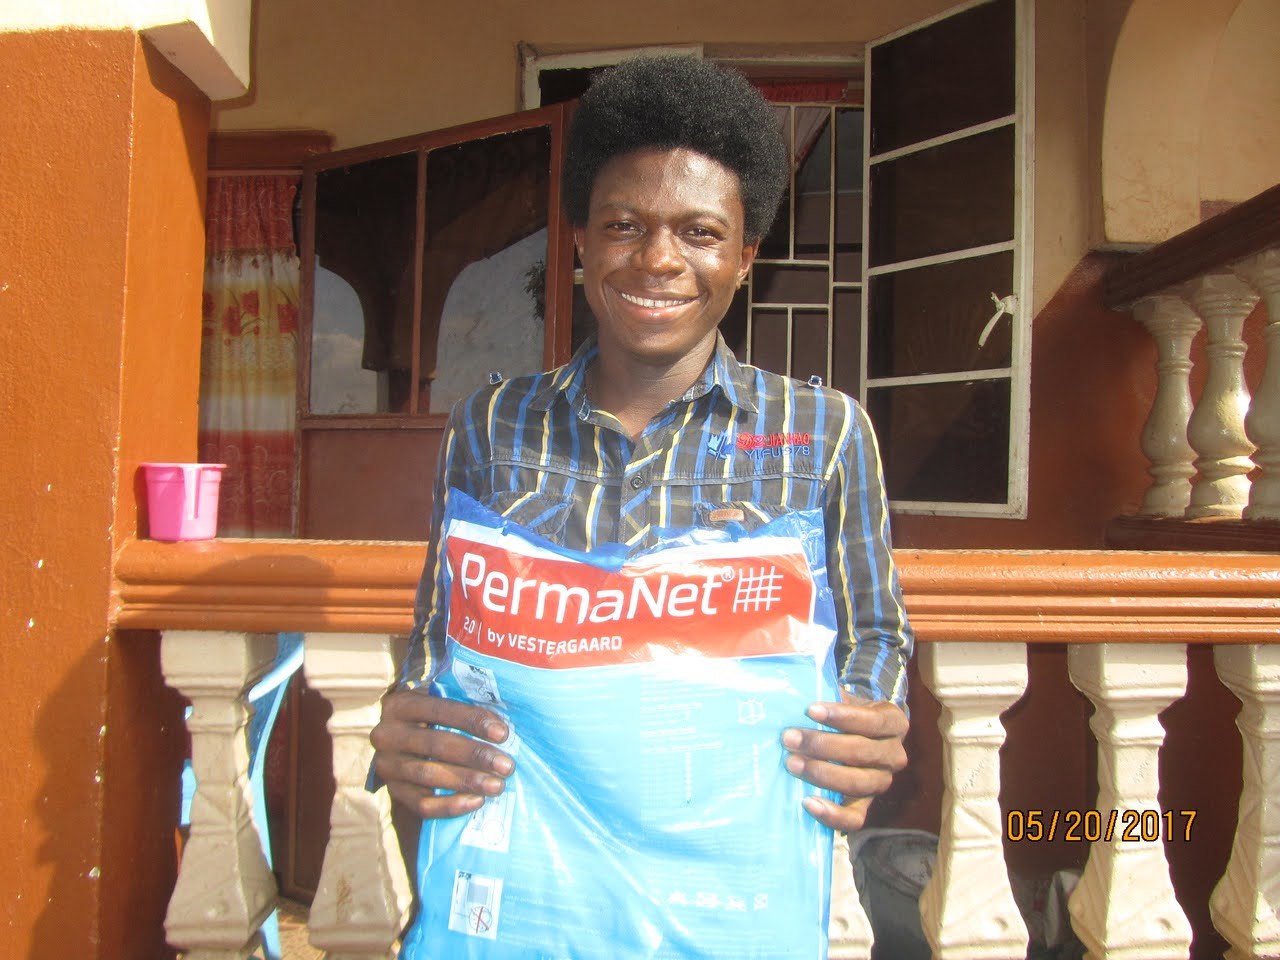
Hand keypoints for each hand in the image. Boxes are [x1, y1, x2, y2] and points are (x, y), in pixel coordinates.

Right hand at [370, 688, 513, 819]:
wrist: (402, 743)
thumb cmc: (433, 717)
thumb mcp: (439, 701)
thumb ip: (463, 702)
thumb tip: (505, 714)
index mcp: (400, 704)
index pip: (439, 709)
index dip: (472, 720)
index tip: (503, 734)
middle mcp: (387, 734)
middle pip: (435, 744)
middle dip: (475, 755)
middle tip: (506, 766)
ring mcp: (387, 765)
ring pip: (428, 775)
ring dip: (466, 781)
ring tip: (497, 786)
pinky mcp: (393, 792)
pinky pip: (421, 804)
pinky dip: (450, 805)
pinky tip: (475, 802)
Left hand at [781, 695, 907, 832]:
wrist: (855, 736)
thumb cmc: (843, 715)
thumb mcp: (843, 699)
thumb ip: (826, 695)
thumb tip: (793, 695)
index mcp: (893, 723)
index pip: (872, 721)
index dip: (841, 717)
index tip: (810, 710)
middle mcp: (894, 755)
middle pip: (862, 752)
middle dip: (822, 745)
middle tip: (789, 738)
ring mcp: (882, 783)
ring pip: (858, 783)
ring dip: (821, 774)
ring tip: (791, 763)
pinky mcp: (866, 806)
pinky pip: (855, 819)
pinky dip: (832, 814)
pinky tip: (808, 802)